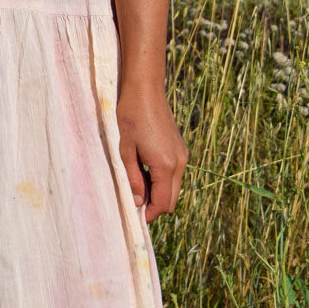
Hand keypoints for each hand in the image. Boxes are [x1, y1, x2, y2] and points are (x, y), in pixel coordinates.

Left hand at [115, 81, 188, 224]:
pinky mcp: (180, 149)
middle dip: (155, 206)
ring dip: (158, 193)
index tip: (135, 216)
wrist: (145, 90)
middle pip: (172, 200)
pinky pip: (175, 174)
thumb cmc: (131, 117)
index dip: (149, 214)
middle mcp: (180, 163)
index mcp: (166, 165)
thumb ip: (133, 179)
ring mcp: (182, 155)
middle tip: (134, 203)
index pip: (163, 203)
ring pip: (174, 188)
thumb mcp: (126, 151)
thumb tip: (137, 202)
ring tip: (136, 185)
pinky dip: (162, 181)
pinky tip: (144, 171)